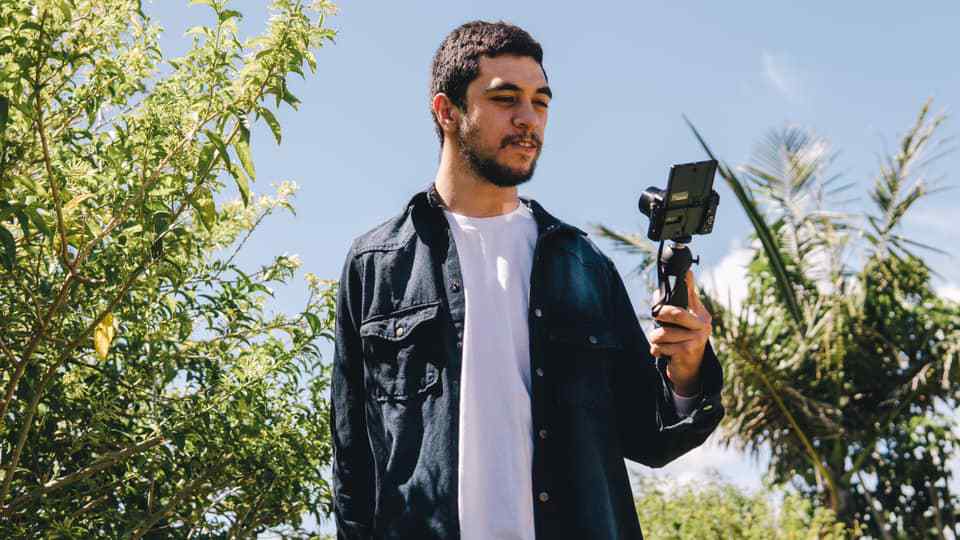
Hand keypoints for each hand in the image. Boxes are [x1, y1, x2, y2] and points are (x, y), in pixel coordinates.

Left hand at [649, 270, 712, 395]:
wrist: (690, 368)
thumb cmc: (684, 339)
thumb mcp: (686, 319)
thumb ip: (683, 299)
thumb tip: (681, 276)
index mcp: (701, 314)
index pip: (691, 294)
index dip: (683, 285)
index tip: (679, 276)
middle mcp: (703, 325)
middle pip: (675, 313)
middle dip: (660, 314)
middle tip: (655, 314)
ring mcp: (697, 339)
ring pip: (663, 333)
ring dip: (654, 338)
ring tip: (658, 341)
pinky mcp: (687, 352)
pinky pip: (661, 347)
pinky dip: (656, 350)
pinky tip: (662, 352)